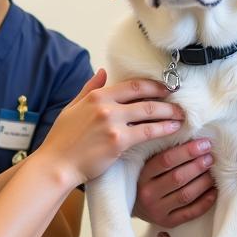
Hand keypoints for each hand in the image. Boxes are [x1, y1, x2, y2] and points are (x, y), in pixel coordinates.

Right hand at [38, 70, 183, 186]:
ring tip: (180, 115)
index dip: (152, 85)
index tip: (165, 88)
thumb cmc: (62, 140)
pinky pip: (147, 132)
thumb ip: (89, 88)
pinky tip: (173, 129)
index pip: (132, 85)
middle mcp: (106, 106)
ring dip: (169, 113)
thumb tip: (102, 71)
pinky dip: (163, 129)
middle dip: (165, 98)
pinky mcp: (118, 141)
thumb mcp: (72, 108)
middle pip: (144, 97)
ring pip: (149, 113)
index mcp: (96, 96)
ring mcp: (113, 123)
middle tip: (178, 101)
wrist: (56, 165)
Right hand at [132, 140, 216, 227]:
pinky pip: (190, 213)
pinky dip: (205, 202)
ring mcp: (158, 210)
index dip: (188, 151)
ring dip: (204, 182)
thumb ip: (166, 155)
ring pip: (186, 195)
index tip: (204, 144)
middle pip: (178, 178)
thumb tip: (195, 140)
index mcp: (143, 175)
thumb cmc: (147, 180)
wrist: (135, 206)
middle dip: (198, 166)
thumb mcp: (148, 165)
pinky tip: (214, 191)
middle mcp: (148, 194)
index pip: (166, 160)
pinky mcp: (168, 223)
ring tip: (213, 172)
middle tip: (210, 157)